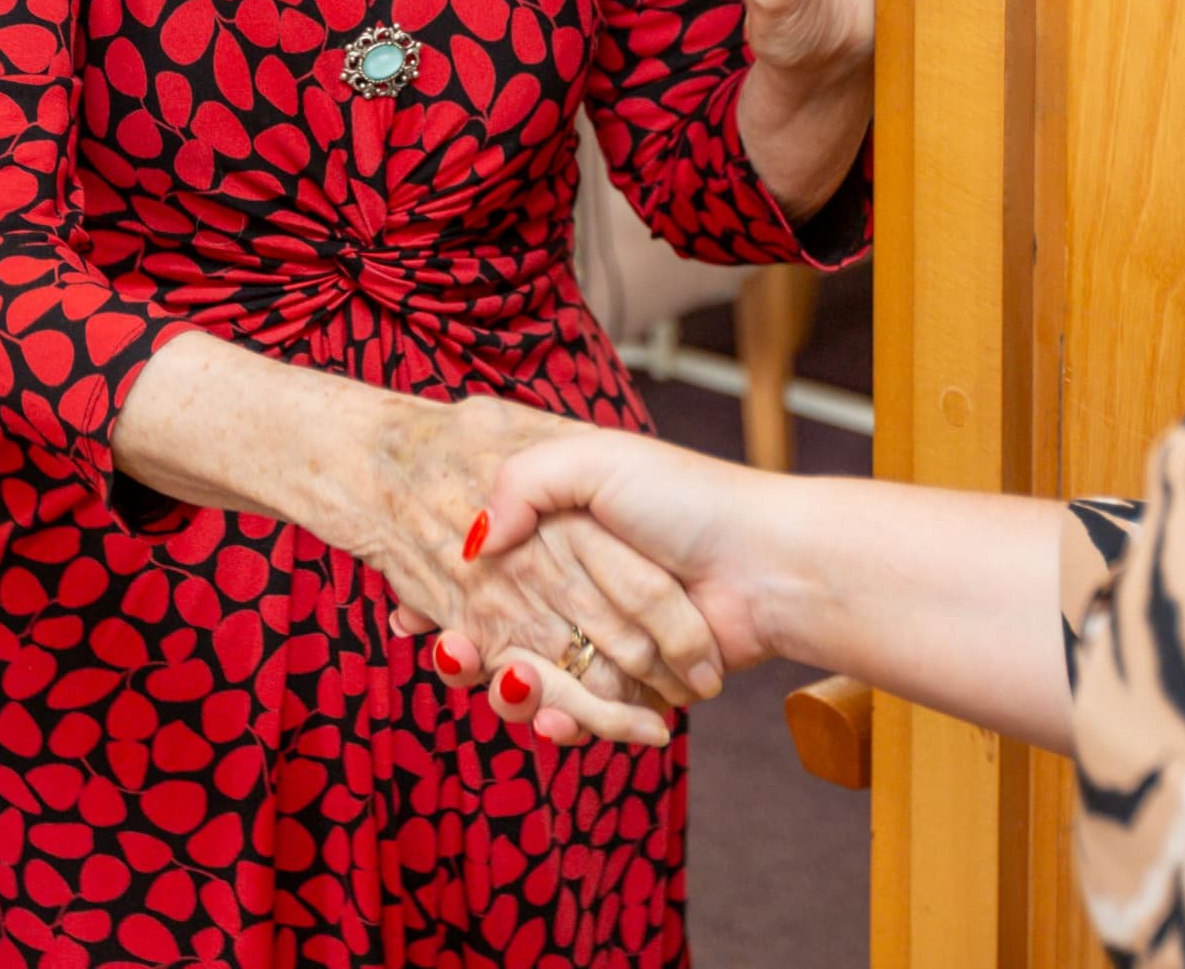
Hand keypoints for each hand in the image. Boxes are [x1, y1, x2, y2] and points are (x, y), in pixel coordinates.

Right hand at [348, 395, 724, 748]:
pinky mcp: (632, 690)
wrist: (769, 563)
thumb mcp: (596, 459)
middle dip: (465, 650)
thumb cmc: (687, 498)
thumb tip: (475, 541)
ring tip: (506, 682)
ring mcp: (603, 644)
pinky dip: (564, 724)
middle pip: (495, 632)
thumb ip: (525, 482)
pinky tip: (549, 718)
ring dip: (510, 693)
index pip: (483, 571)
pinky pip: (582, 717)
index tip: (415, 605)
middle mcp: (575, 590)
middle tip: (451, 649)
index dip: (442, 591)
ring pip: (532, 683)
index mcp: (560, 536)